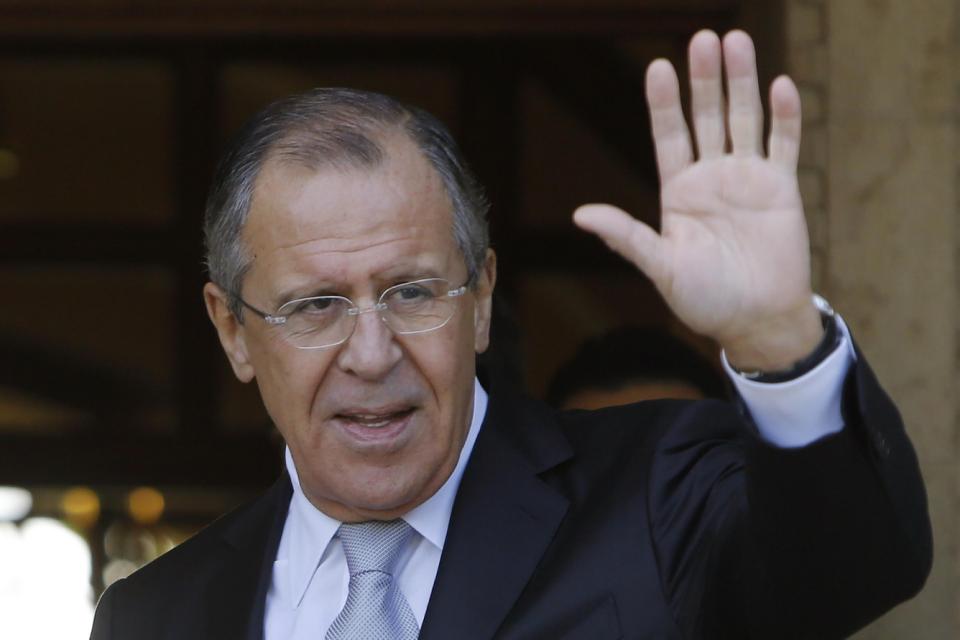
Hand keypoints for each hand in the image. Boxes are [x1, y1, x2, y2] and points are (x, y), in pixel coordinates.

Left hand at [573, 30, 822, 371]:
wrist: (756, 321)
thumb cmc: (704, 300)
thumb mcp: (661, 267)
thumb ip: (628, 237)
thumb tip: (581, 215)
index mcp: (678, 191)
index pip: (669, 135)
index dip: (665, 103)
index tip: (658, 67)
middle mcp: (710, 177)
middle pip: (707, 117)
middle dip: (705, 79)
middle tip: (704, 38)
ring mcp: (747, 178)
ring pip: (744, 119)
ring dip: (742, 82)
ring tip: (737, 40)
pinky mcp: (782, 188)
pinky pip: (784, 144)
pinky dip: (785, 117)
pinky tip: (780, 85)